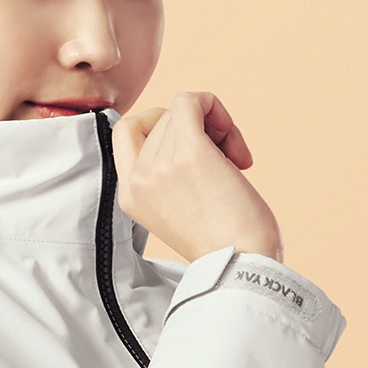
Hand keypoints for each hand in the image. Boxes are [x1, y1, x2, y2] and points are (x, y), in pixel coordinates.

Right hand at [111, 89, 281, 264]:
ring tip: (235, 164)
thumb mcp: (175, 209)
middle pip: (161, 119)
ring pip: (182, 110)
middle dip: (198, 131)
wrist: (243, 267)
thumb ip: (166, 173)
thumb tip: (190, 125)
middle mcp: (137, 178)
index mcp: (129, 195)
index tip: (190, 149)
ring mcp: (159, 163)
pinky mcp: (188, 151)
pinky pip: (192, 99)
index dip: (158, 126)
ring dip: (217, 128)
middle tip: (226, 164)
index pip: (125, 132)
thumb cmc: (224, 244)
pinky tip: (236, 146)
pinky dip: (215, 108)